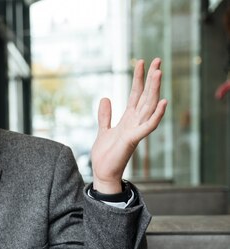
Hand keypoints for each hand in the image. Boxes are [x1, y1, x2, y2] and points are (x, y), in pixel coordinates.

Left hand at [91, 58, 167, 193]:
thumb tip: (105, 98)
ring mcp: (136, 130)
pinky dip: (156, 115)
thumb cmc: (106, 154)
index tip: (142, 62)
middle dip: (151, 78)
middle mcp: (135, 122)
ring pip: (149, 106)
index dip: (139, 79)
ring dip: (155, 90)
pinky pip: (148, 126)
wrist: (103, 172)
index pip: (136, 94)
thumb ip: (105, 115)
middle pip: (146, 96)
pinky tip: (163, 102)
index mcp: (128, 119)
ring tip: (159, 72)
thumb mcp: (103, 130)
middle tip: (157, 59)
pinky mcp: (133, 139)